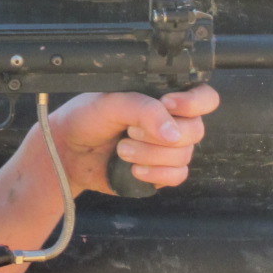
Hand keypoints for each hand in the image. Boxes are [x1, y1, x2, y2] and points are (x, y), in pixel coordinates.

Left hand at [46, 85, 218, 195]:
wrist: (68, 151)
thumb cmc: (87, 118)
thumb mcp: (113, 103)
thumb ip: (144, 110)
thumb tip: (172, 134)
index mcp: (164, 96)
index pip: (204, 97)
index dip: (194, 102)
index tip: (168, 105)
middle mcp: (171, 122)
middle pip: (196, 129)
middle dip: (159, 135)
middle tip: (129, 131)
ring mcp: (168, 149)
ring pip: (185, 155)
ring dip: (151, 155)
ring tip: (122, 150)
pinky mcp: (161, 172)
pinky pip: (178, 176)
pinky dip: (156, 174)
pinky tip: (134, 170)